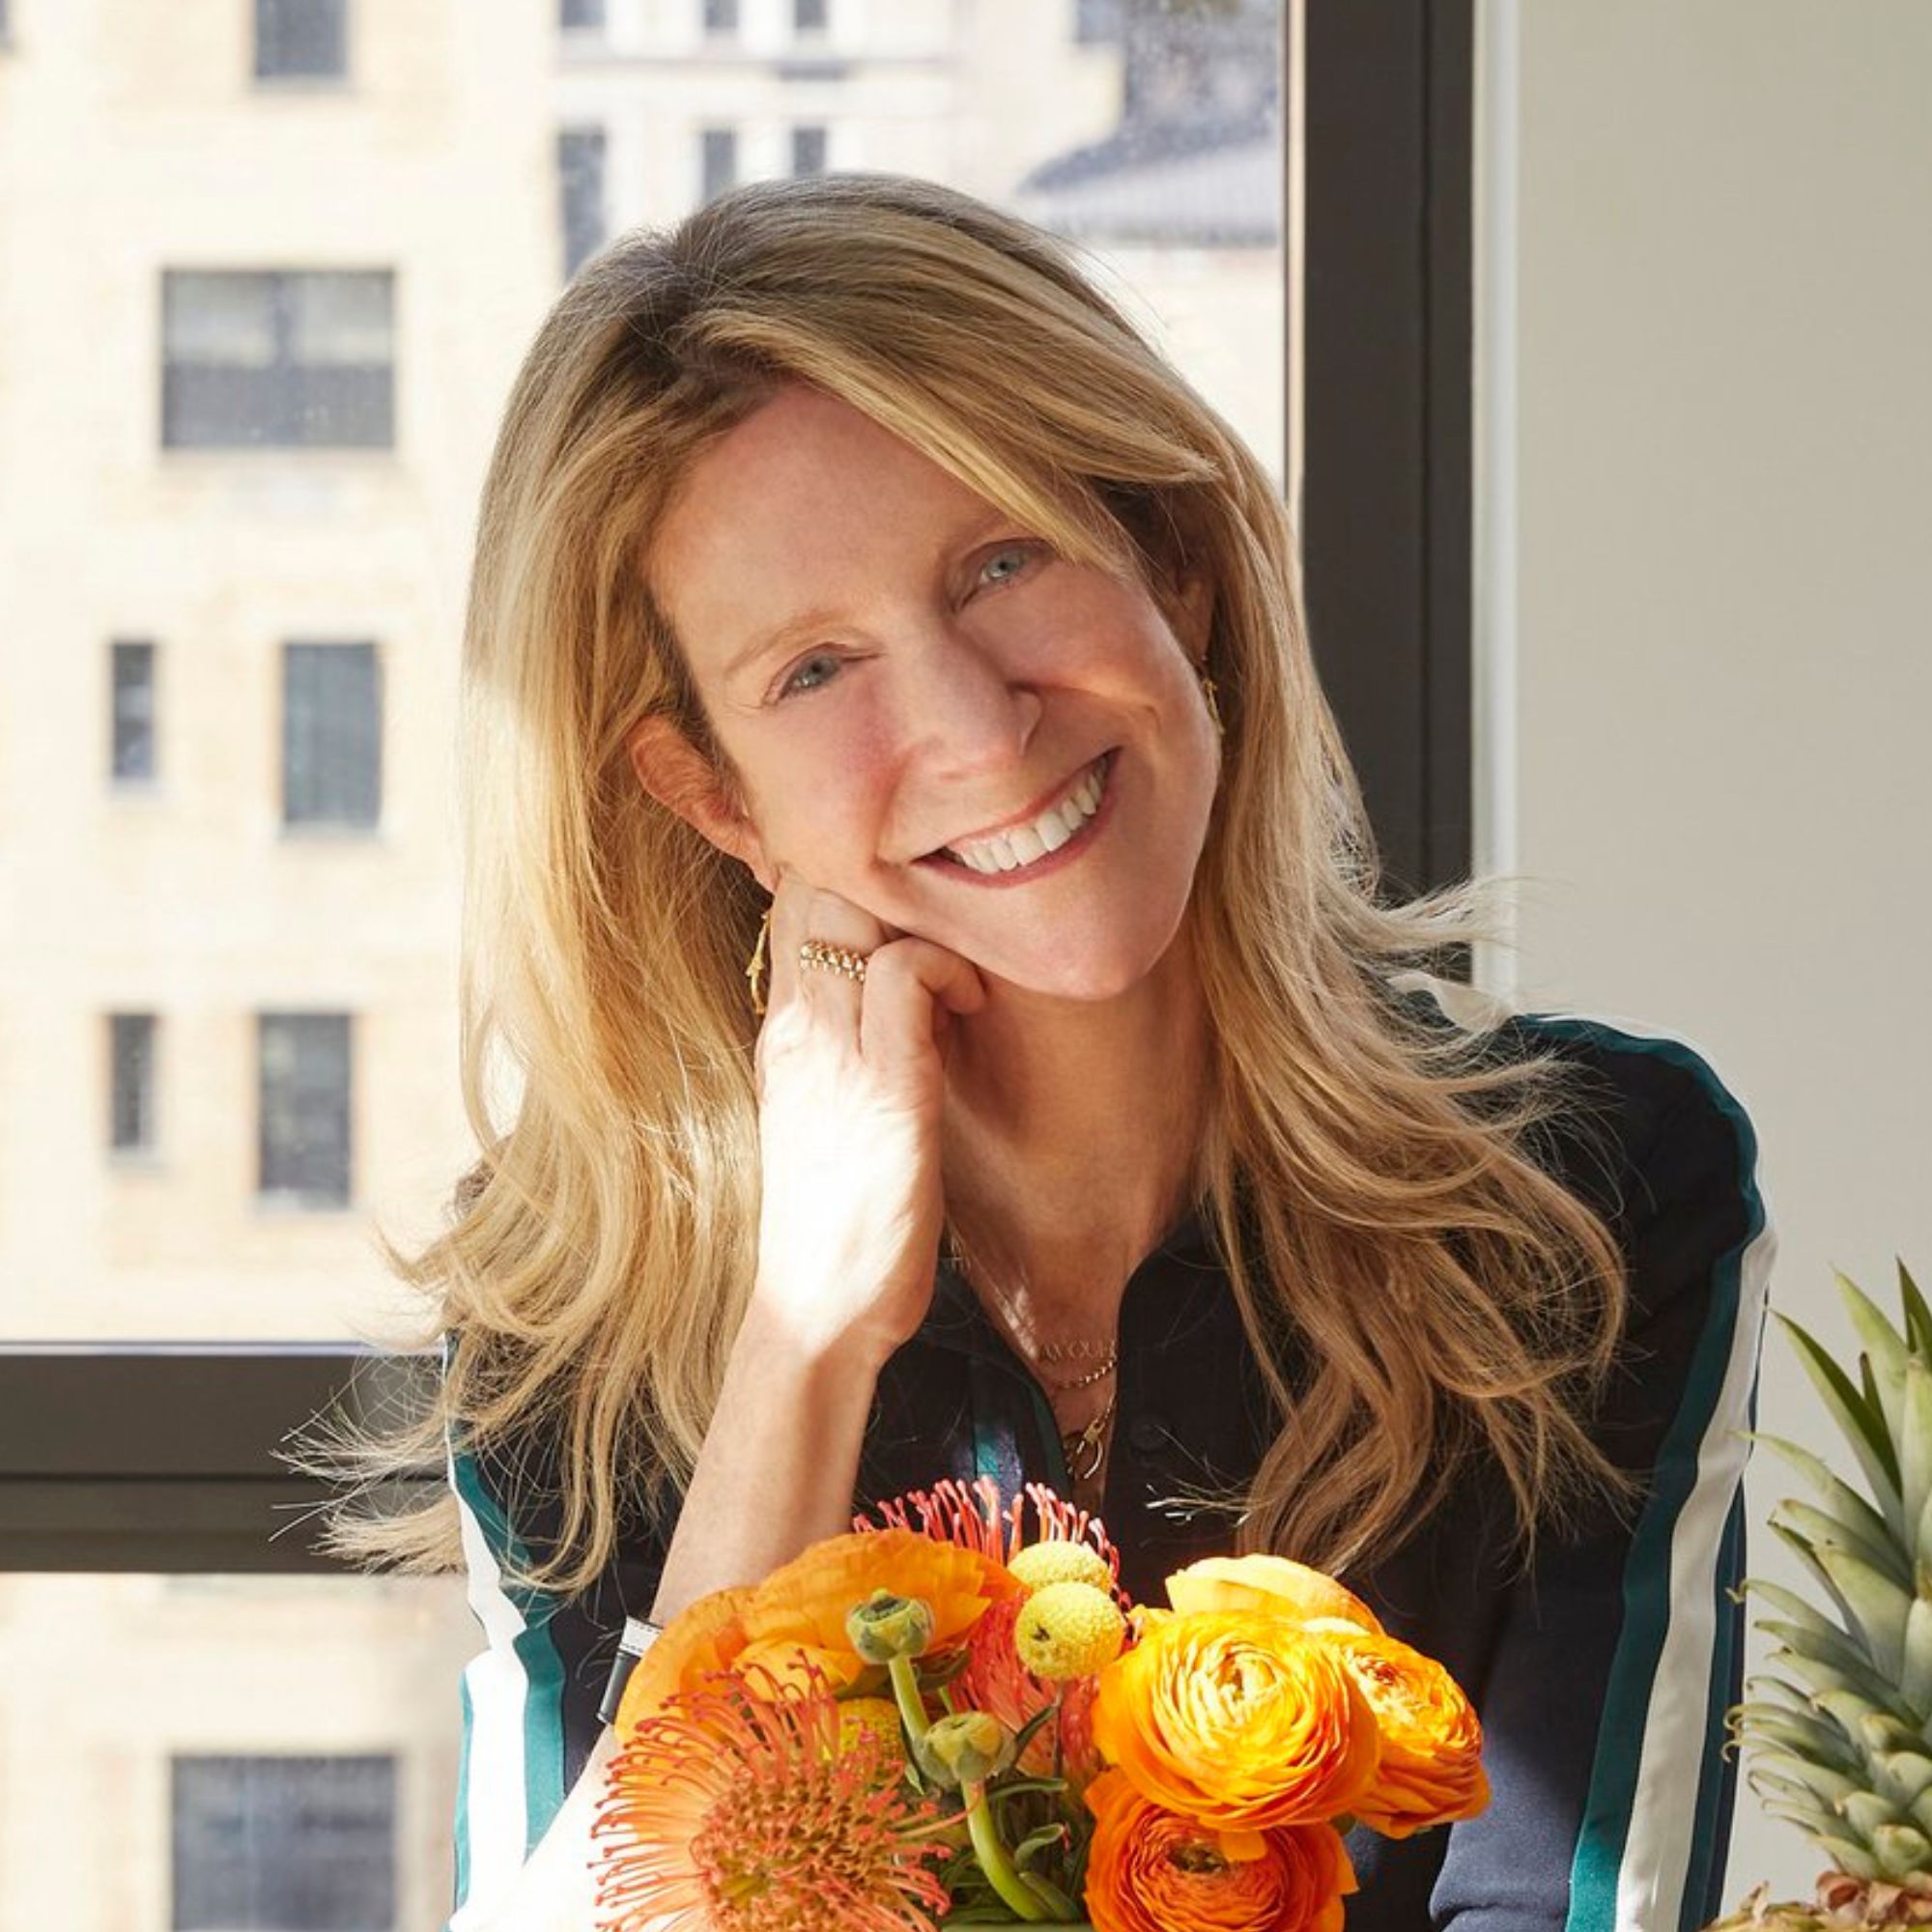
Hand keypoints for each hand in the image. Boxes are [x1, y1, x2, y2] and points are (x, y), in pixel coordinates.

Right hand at [745, 867, 985, 1369]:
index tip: (911, 912)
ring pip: (856, 909)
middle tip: (949, 929)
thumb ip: (838, 1047)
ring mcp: (834, 1049)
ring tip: (962, 968)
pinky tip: (972, 1004)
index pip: (793, 899)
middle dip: (891, 882)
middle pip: (818, 881)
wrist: (818, 1308)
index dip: (851, 878)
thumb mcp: (820, 1112)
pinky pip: (908, 972)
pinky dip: (949, 967)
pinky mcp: (884, 1083)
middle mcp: (796, 1025)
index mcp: (782, 1030)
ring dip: (926, 919)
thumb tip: (882, 996)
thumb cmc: (835, 1217)